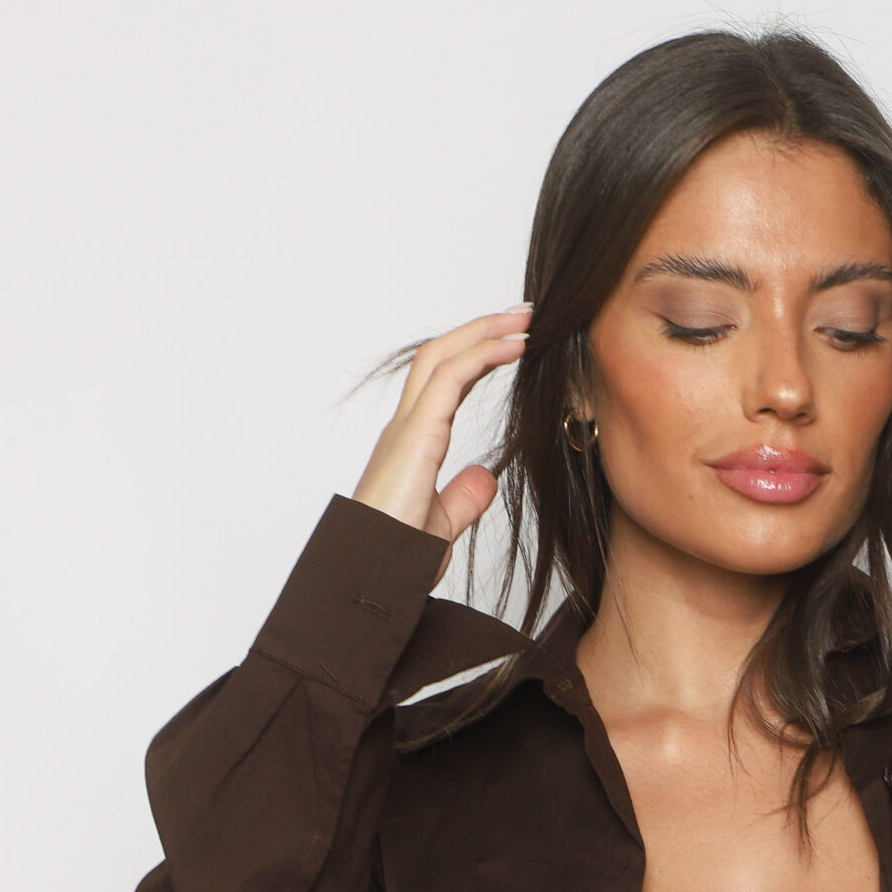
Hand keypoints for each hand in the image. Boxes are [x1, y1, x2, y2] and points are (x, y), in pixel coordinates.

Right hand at [351, 306, 531, 543]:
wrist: (370, 578)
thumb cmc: (395, 561)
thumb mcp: (441, 526)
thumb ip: (461, 499)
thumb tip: (485, 478)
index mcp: (411, 446)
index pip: (443, 384)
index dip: (476, 357)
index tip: (512, 341)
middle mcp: (404, 429)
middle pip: (440, 357)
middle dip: (480, 329)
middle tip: (521, 313)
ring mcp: (406, 429)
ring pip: (442, 357)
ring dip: (484, 331)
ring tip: (522, 317)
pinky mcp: (415, 437)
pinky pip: (450, 379)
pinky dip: (482, 355)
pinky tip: (513, 346)